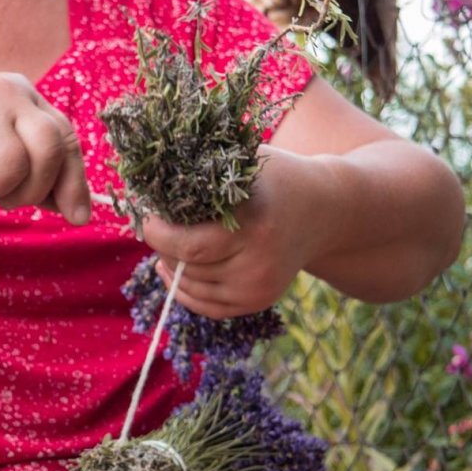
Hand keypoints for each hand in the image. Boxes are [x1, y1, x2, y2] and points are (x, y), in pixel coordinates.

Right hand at [0, 72, 91, 224]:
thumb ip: (35, 167)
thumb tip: (78, 212)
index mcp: (21, 92)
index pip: (64, 136)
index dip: (73, 180)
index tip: (77, 217)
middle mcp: (3, 90)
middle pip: (48, 149)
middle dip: (34, 188)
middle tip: (7, 199)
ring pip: (12, 167)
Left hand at [141, 145, 324, 317]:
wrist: (324, 209)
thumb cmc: (275, 177)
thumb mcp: (244, 164)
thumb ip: (203, 173)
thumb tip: (150, 180)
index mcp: (254, 226)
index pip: (191, 246)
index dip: (159, 235)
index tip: (147, 214)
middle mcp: (259, 264)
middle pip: (188, 268)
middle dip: (162, 246)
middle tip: (154, 224)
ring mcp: (260, 289)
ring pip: (192, 288)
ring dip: (170, 265)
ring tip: (165, 241)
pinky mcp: (259, 302)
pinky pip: (207, 306)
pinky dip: (183, 290)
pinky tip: (171, 268)